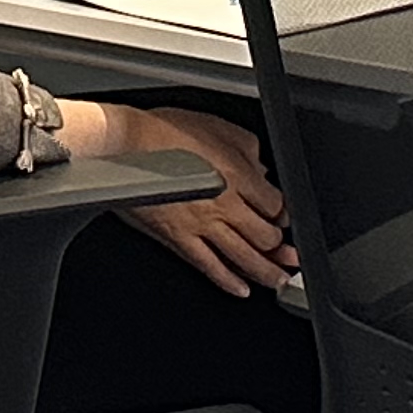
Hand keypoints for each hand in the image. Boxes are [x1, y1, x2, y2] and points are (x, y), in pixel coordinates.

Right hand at [73, 100, 295, 294]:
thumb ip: (245, 147)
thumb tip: (260, 166)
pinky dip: (228, 281)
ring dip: (266, 272)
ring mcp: (202, 225)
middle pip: (265, 237)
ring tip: (278, 280)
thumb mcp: (215, 125)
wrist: (123, 147)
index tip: (282, 218)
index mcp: (237, 175)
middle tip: (289, 255)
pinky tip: (241, 288)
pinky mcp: (179, 238)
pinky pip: (210, 266)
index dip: (283, 214)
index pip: (275, 205)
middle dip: (280, 248)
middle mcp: (225, 205)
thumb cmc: (162, 131)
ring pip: (244, 258)